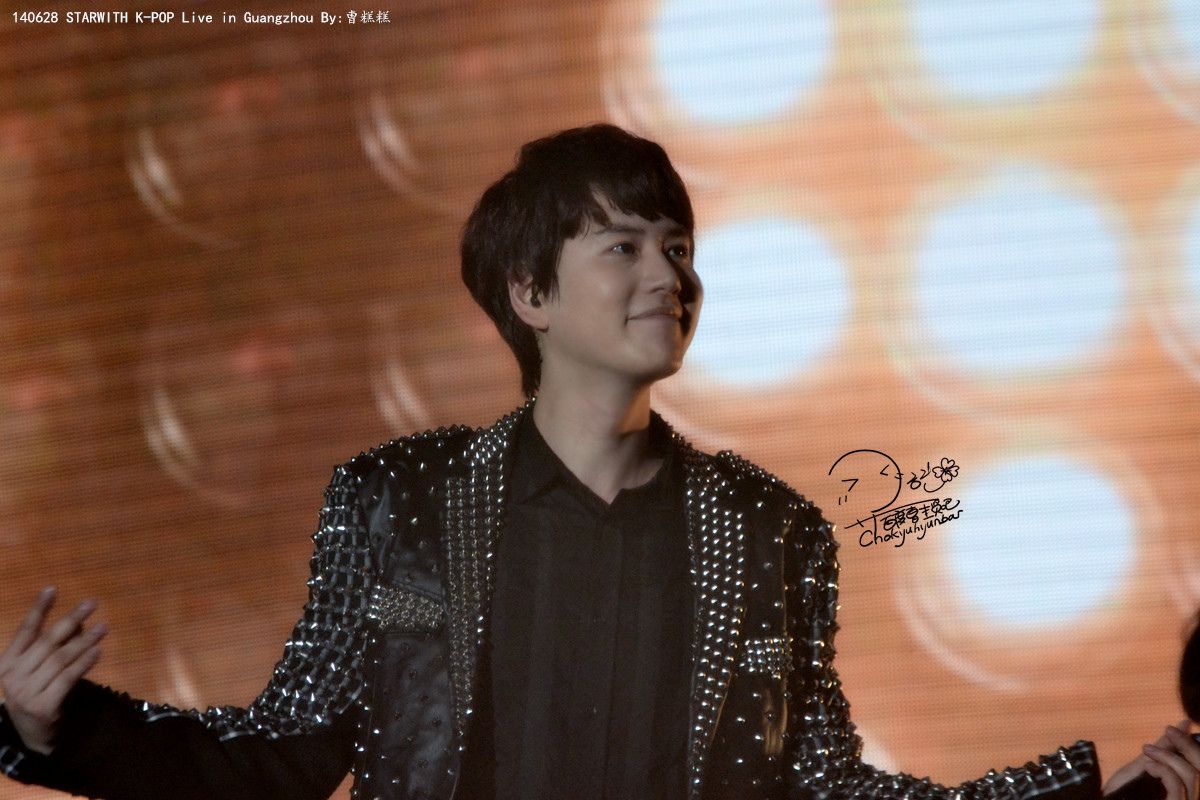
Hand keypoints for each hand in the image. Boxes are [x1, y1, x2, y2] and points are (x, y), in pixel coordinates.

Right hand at [0, 587, 106, 754]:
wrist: (33, 736)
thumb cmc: (37, 694)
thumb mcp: (39, 670)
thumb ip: (54, 647)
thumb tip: (79, 623)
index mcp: (7, 663)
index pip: (25, 631)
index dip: (39, 609)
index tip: (52, 588)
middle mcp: (12, 676)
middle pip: (47, 642)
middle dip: (71, 620)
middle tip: (92, 603)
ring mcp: (25, 693)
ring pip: (60, 659)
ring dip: (84, 641)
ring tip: (104, 627)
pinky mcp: (42, 707)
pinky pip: (67, 678)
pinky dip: (84, 663)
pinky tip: (98, 651)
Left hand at [1104, 721, 1199, 799]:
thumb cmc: (1126, 787)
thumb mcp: (1146, 763)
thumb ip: (1166, 747)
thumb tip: (1185, 724)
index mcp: (1187, 785)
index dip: (1193, 745)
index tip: (1181, 725)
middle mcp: (1190, 794)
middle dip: (1186, 745)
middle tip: (1169, 730)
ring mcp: (1184, 799)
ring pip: (1191, 775)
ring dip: (1169, 757)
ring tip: (1148, 750)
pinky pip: (1177, 785)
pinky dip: (1163, 770)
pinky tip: (1148, 767)